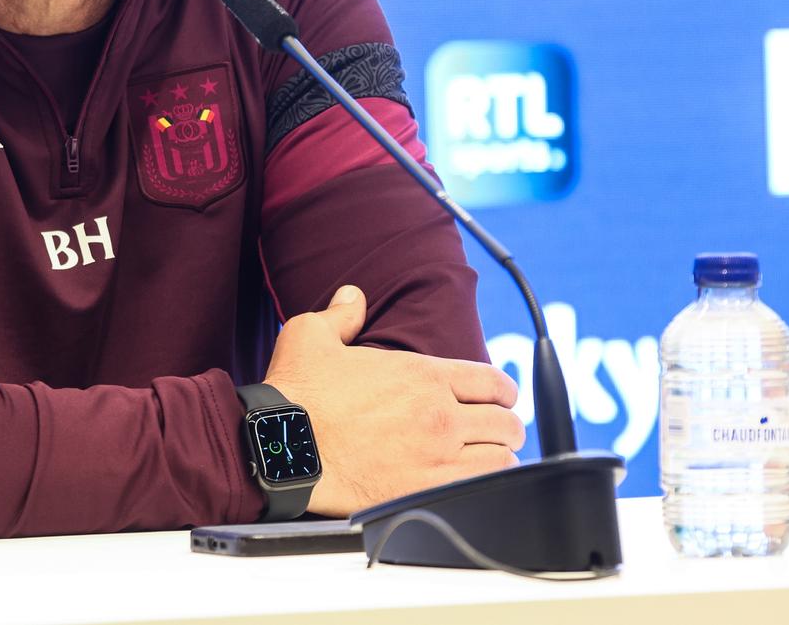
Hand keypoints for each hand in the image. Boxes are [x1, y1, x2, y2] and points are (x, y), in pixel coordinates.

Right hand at [263, 285, 523, 517]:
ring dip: (498, 456)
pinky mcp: (424, 491)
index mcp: (422, 374)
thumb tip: (353, 296)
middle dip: (505, 425)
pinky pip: (482, 488)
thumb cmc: (296, 393)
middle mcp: (439, 414)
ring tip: (488, 458)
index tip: (500, 399)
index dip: (503, 391)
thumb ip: (342, 313)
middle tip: (495, 431)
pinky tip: (475, 483)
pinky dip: (486, 485)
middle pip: (506, 422)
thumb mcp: (311, 334)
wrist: (282, 448)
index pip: (493, 381)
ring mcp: (436, 456)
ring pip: (501, 457)